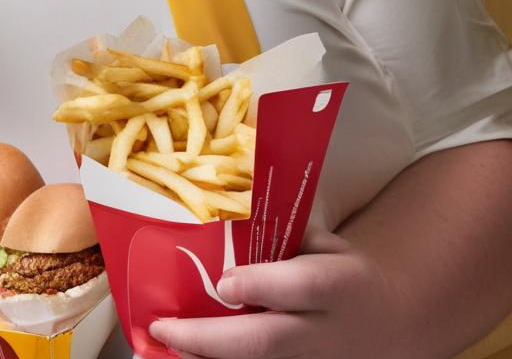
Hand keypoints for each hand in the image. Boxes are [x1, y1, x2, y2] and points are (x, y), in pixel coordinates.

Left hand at [148, 227, 410, 358]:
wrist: (390, 323)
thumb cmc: (344, 273)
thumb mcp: (326, 244)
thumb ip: (283, 233)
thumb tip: (229, 207)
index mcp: (336, 285)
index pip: (299, 286)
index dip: (261, 285)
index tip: (225, 281)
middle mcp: (323, 331)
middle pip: (266, 340)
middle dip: (210, 337)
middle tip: (164, 325)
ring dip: (207, 356)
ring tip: (160, 341)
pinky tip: (184, 353)